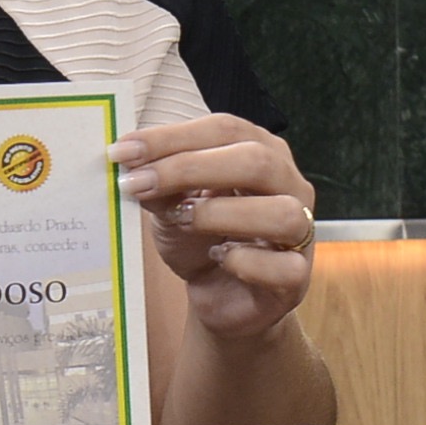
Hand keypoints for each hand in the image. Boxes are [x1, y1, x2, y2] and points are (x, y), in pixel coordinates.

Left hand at [114, 114, 315, 340]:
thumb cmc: (200, 239)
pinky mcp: (298, 276)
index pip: (224, 128)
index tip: (124, 151)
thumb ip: (161, 184)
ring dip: (219, 214)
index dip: (173, 137)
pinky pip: (282, 266)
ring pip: (280, 212)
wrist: (218, 295)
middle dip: (190, 167)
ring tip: (181, 220)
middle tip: (139, 183)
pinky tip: (219, 258)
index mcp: (261, 151)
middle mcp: (288, 184)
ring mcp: (300, 230)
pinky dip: (245, 262)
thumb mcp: (172, 205)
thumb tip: (134, 168)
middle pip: (255, 160)